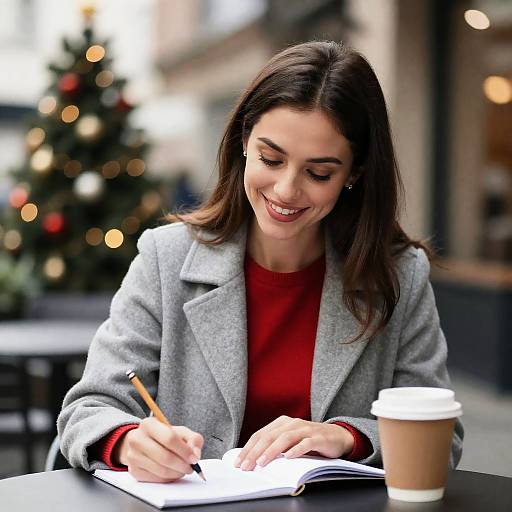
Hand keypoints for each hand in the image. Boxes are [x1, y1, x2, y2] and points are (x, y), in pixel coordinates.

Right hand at [113, 417, 203, 481]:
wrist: (144, 443)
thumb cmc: (164, 436)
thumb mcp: (180, 431)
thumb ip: (193, 439)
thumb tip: (195, 454)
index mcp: (149, 424)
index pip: (170, 439)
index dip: (184, 451)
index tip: (194, 458)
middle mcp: (137, 439)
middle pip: (165, 457)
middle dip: (182, 465)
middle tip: (191, 467)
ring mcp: (133, 456)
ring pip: (161, 470)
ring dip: (177, 473)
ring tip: (183, 469)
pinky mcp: (134, 470)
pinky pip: (155, 479)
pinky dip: (168, 478)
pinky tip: (173, 473)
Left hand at [234, 416, 353, 470]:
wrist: (336, 436)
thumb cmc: (309, 440)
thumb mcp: (290, 440)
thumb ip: (275, 445)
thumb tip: (253, 458)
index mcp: (282, 423)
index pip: (261, 435)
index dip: (248, 448)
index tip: (238, 462)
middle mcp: (292, 423)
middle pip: (270, 436)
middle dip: (255, 452)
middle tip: (245, 466)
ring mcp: (305, 429)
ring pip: (285, 438)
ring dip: (272, 451)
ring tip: (262, 462)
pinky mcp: (318, 437)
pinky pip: (306, 443)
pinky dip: (296, 450)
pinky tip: (288, 457)